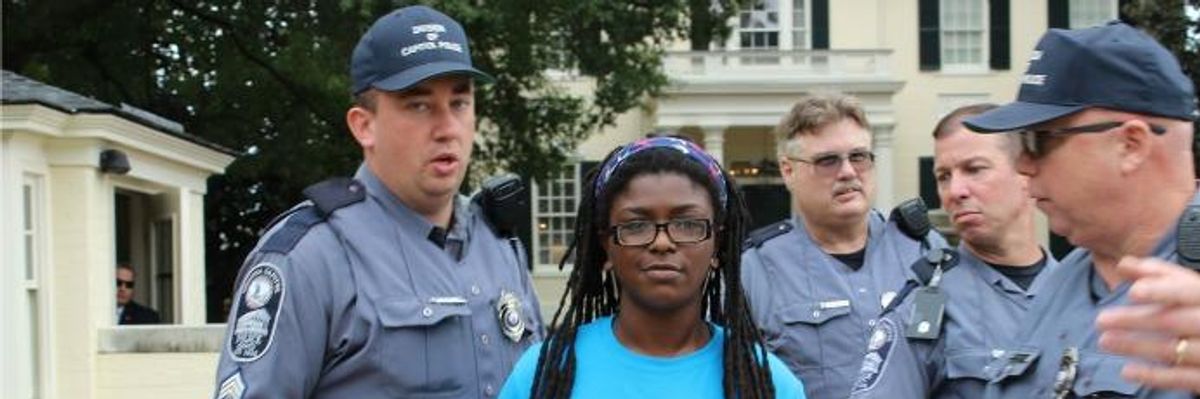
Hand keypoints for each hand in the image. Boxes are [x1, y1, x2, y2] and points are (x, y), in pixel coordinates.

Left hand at [1096, 257, 1199, 392]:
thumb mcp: (1193, 288)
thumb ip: (1161, 275)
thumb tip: (1124, 264)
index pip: (1189, 291)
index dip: (1162, 290)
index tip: (1133, 291)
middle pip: (1175, 320)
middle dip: (1136, 320)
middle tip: (1101, 319)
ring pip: (1173, 349)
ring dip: (1136, 346)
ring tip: (1105, 341)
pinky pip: (1182, 378)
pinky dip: (1154, 375)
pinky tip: (1127, 371)